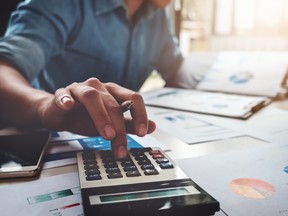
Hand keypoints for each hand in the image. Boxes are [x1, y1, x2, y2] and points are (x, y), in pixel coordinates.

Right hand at [38, 78, 155, 158]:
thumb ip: (130, 124)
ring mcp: (80, 89)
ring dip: (101, 116)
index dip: (140, 114)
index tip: (143, 133)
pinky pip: (64, 95)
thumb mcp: (111, 123)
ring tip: (107, 135)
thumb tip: (153, 127)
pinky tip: (69, 105)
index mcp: (113, 92)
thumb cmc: (86, 117)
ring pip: (92, 97)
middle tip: (121, 148)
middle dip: (119, 128)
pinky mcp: (62, 94)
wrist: (60, 114)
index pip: (133, 97)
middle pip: (113, 103)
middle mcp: (99, 87)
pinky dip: (66, 99)